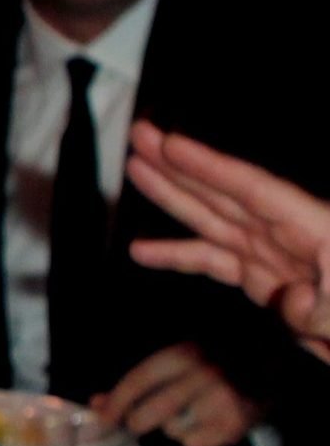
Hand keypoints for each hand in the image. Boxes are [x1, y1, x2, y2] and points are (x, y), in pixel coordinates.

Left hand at [90, 342, 260, 445]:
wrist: (273, 364)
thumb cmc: (215, 362)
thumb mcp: (178, 360)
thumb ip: (138, 382)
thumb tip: (95, 404)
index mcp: (181, 354)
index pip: (136, 382)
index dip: (114, 404)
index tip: (100, 420)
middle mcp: (200, 374)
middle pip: (148, 414)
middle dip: (137, 422)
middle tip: (140, 421)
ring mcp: (220, 399)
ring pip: (171, 431)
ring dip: (173, 428)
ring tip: (192, 413)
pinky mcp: (235, 423)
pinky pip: (194, 444)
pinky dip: (196, 439)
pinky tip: (210, 423)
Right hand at [126, 122, 329, 362]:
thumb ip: (322, 309)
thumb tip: (287, 300)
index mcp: (316, 230)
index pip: (254, 191)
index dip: (210, 168)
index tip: (170, 144)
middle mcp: (292, 236)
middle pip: (228, 194)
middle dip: (181, 167)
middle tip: (140, 136)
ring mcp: (276, 258)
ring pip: (215, 221)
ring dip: (174, 198)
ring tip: (136, 170)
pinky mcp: (266, 283)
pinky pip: (216, 263)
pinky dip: (179, 256)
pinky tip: (143, 252)